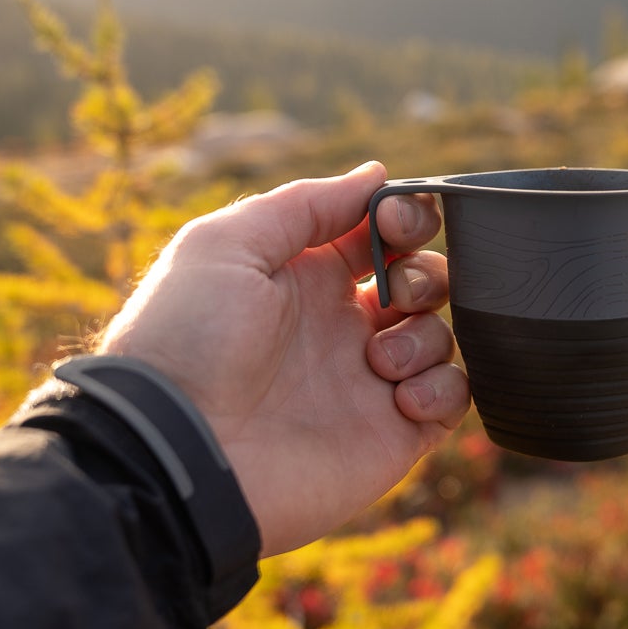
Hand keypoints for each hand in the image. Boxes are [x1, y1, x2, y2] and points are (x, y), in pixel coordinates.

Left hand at [96, 162, 468, 555]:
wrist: (176, 453)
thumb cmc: (186, 342)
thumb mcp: (225, 245)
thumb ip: (304, 205)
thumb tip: (377, 175)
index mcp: (304, 278)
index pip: (380, 234)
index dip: (402, 217)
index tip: (394, 222)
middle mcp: (340, 327)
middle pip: (422, 281)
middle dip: (425, 274)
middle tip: (395, 290)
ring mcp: (367, 383)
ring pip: (441, 337)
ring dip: (426, 335)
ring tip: (381, 360)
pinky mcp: (390, 436)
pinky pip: (452, 400)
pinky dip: (443, 387)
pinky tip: (399, 395)